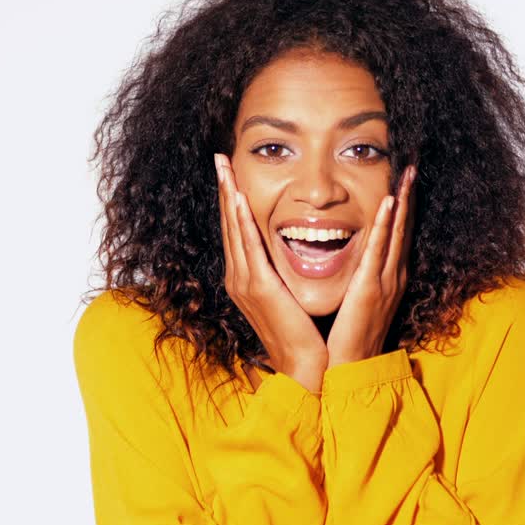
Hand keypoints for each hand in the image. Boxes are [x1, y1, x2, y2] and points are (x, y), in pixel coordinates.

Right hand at [215, 153, 328, 391]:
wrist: (304, 366)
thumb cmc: (303, 334)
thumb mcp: (289, 295)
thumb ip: (284, 273)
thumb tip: (292, 252)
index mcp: (247, 279)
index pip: (237, 230)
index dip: (231, 200)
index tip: (229, 172)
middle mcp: (239, 278)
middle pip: (228, 224)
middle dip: (224, 189)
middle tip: (219, 158)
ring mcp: (245, 282)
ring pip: (233, 230)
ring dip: (228, 195)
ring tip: (224, 167)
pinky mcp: (258, 287)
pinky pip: (247, 247)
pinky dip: (240, 220)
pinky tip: (237, 199)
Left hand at [326, 165, 415, 367]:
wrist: (348, 370)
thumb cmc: (346, 338)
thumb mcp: (356, 302)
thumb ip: (358, 280)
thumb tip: (351, 262)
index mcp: (386, 279)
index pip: (397, 235)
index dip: (403, 207)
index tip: (403, 180)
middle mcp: (392, 276)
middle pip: (404, 228)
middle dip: (409, 196)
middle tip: (412, 165)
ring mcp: (385, 282)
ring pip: (398, 233)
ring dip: (403, 201)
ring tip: (407, 173)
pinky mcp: (371, 290)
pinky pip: (380, 251)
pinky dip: (387, 226)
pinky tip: (390, 203)